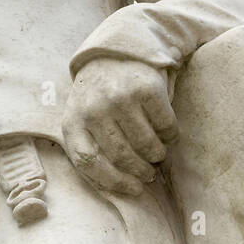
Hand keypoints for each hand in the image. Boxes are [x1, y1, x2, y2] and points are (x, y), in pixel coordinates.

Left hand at [61, 57, 178, 196]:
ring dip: (157, 155)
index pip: (88, 162)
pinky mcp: (146, 89)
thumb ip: (90, 148)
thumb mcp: (81, 120)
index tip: (134, 189)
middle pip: (122, 156)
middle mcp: (94, 109)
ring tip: (156, 154)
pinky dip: (170, 136)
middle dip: (140, 171)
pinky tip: (165, 134)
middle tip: (149, 173)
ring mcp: (120, 98)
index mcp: (72, 122)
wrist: (114, 54)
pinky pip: (166, 126)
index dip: (113, 181)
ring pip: (147, 145)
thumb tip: (120, 188)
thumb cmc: (97, 99)